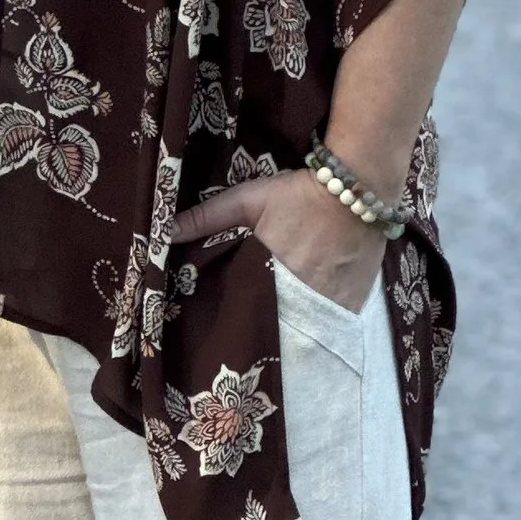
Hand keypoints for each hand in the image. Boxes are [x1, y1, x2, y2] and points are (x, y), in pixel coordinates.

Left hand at [170, 167, 386, 315]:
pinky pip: (335, 323)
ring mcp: (335, 305)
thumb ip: (205, 217)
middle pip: (280, 330)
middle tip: (254, 333)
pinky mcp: (357, 303)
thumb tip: (162, 232)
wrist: (359, 186)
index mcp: (273, 280)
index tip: (229, 333)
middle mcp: (306, 300)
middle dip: (267, 331)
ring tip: (283, 329)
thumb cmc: (298, 194)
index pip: (249, 318)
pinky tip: (315, 315)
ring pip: (309, 330)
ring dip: (296, 329)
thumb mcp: (247, 201)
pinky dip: (324, 321)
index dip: (240, 325)